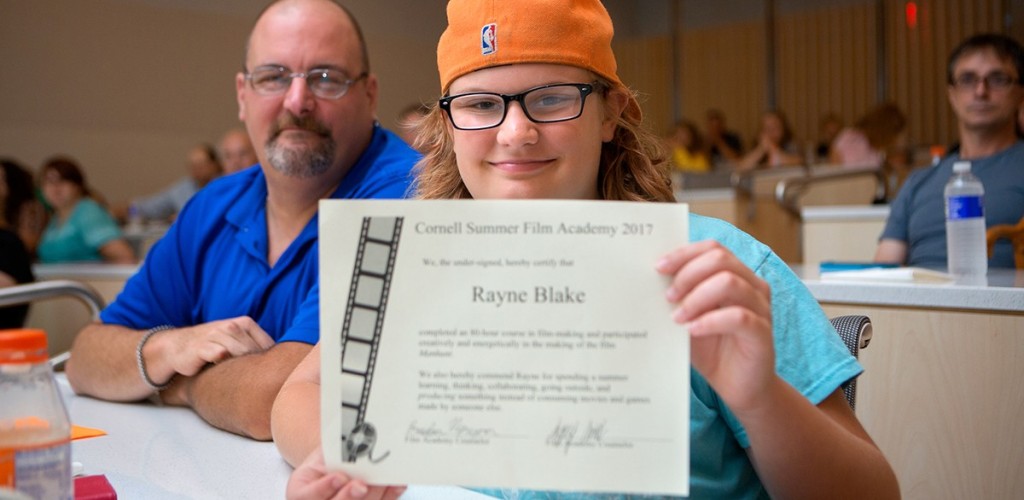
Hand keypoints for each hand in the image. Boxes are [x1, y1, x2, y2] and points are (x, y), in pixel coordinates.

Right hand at [146, 316, 275, 383]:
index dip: (270, 362)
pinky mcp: (203, 346)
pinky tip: (225, 373)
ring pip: (241, 353)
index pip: (267, 344)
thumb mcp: (237, 343)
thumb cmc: (212, 347)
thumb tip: (282, 364)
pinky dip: (226, 364)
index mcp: (245, 323)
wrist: (177, 347)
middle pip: (255, 350)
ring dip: (243, 368)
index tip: (270, 375)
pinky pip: (221, 355)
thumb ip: (256, 348)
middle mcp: (232, 326)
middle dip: (258, 367)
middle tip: (258, 383)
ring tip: (243, 381)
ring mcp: (217, 335)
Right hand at [287, 448, 405, 499]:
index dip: (325, 487)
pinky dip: (389, 496)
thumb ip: (331, 451)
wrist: (329, 473)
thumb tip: (350, 431)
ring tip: (384, 481)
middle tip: (362, 485)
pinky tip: (397, 485)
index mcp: (301, 494)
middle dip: (350, 496)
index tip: (339, 477)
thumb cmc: (324, 463)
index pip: (310, 495)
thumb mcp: (319, 454)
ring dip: (374, 496)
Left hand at [656, 241, 774, 412]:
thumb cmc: (712, 350)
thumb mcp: (689, 319)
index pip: (712, 249)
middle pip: (720, 259)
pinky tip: (692, 330)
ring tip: (678, 317)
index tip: (658, 268)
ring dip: (696, 298)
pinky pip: (738, 317)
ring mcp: (761, 308)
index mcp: (736, 275)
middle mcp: (752, 286)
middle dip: (688, 274)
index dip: (684, 254)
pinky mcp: (762, 333)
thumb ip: (677, 299)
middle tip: (668, 297)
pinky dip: (710, 320)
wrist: (738, 387)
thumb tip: (648, 281)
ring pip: (729, 283)